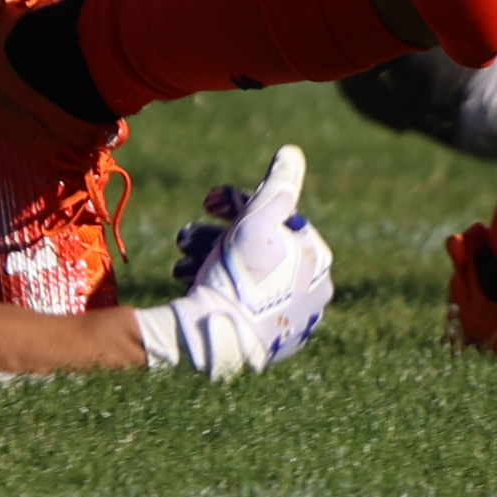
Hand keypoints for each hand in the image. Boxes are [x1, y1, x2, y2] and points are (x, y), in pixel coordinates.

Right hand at [138, 144, 334, 378]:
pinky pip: (241, 303)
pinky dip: (218, 289)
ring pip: (246, 274)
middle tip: (184, 237)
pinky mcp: (267, 342)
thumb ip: (278, 183)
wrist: (216, 343)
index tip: (207, 202)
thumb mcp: (258, 219)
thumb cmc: (239, 277)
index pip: (276, 216)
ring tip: (180, 264)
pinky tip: (191, 286)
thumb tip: (292, 154)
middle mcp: (310, 291)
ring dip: (209, 259)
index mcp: (315, 259)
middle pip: (259, 247)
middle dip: (216, 235)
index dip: (238, 203)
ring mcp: (289, 320)